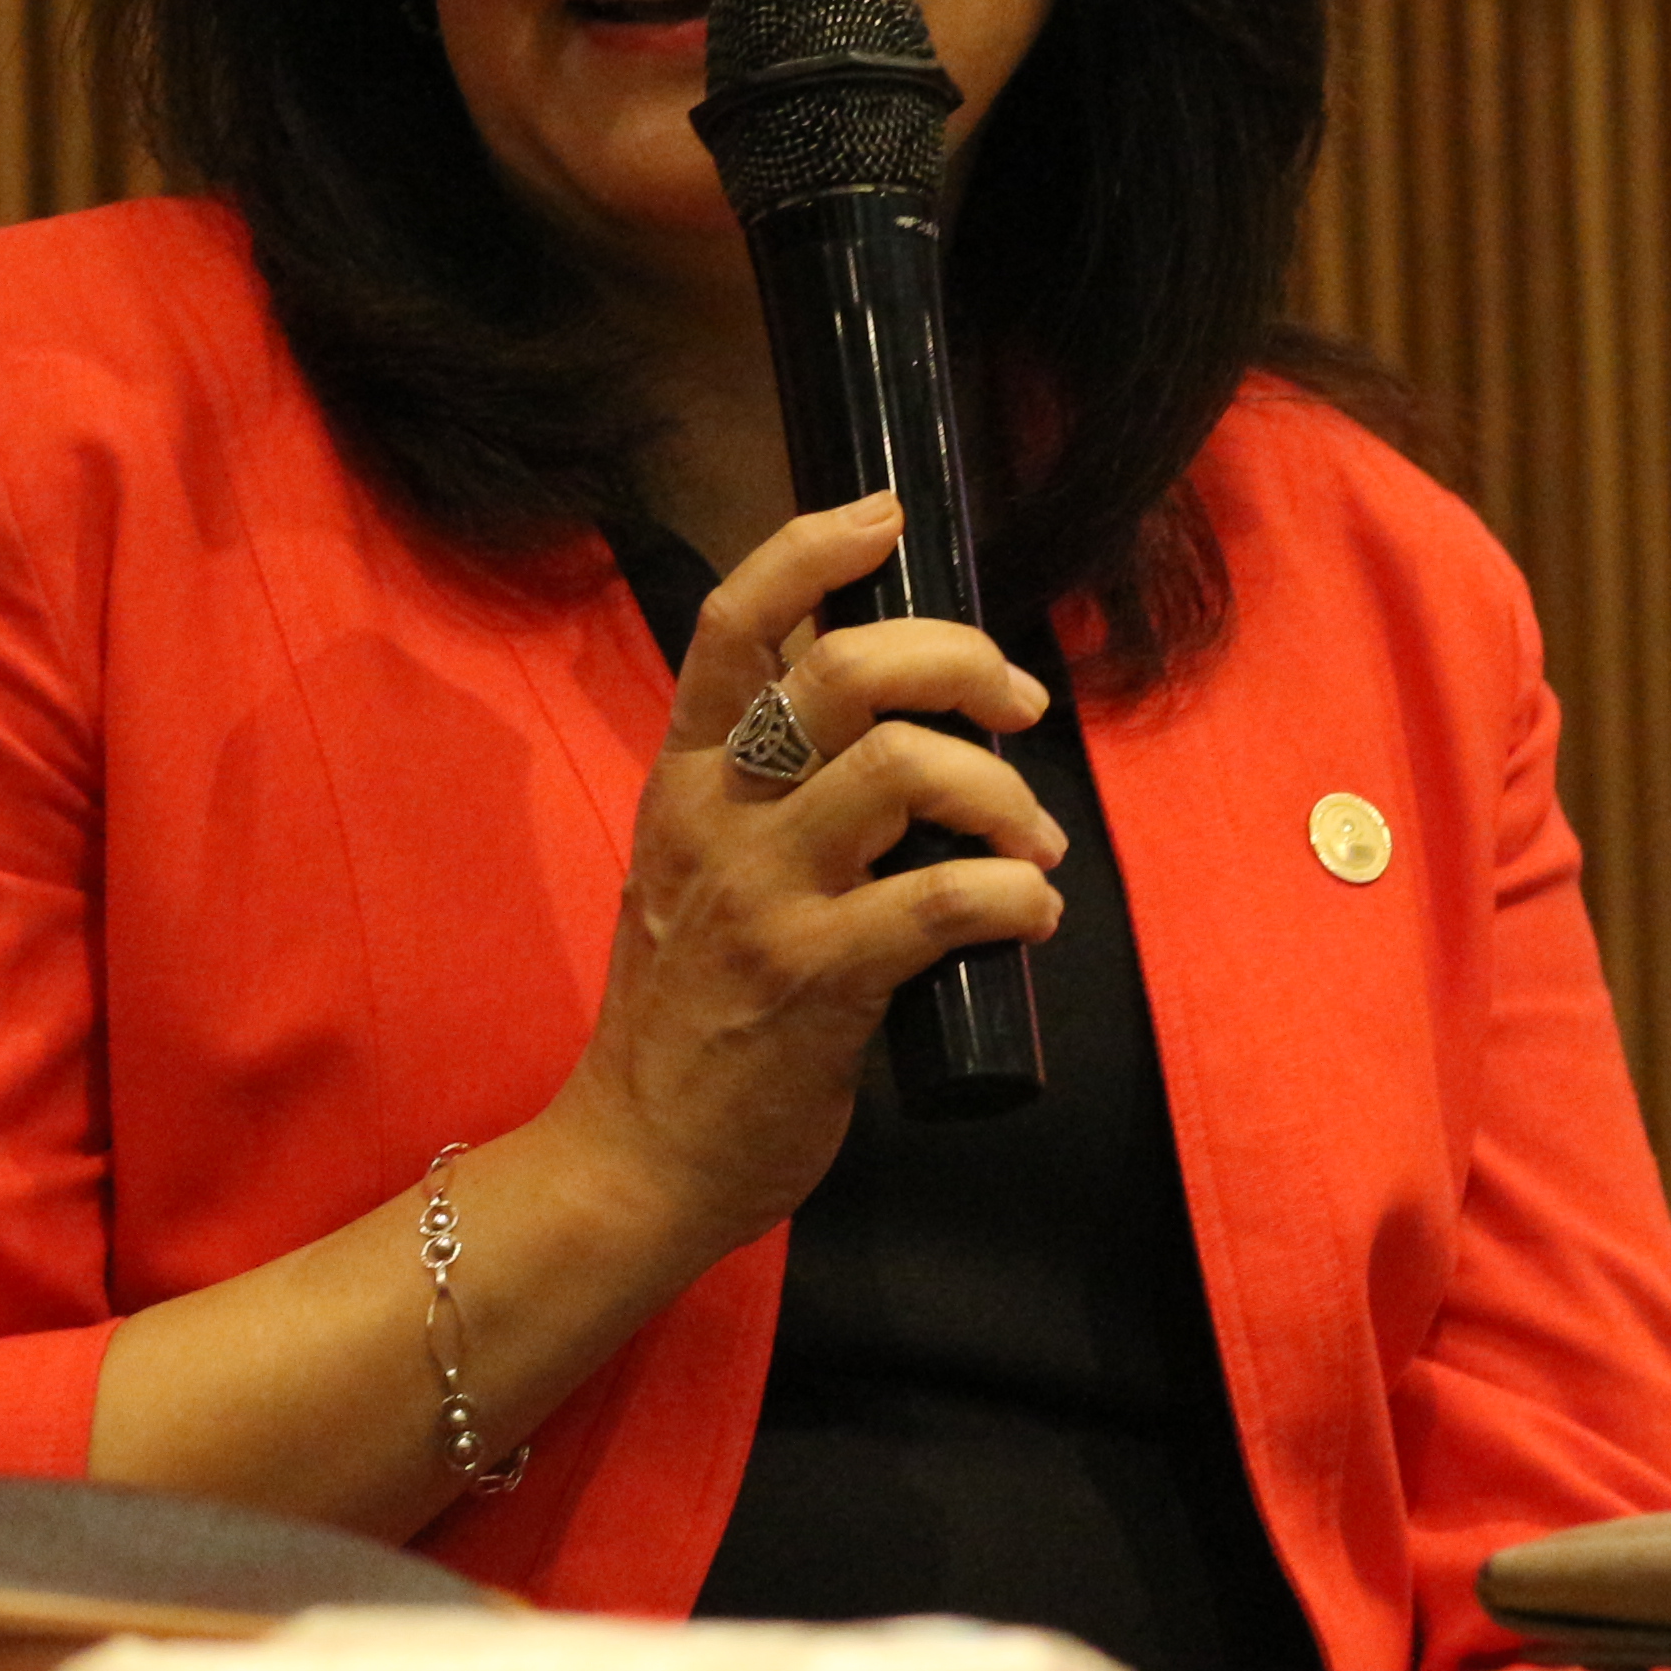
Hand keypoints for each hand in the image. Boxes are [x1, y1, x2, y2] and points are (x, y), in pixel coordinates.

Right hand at [539, 492, 1068, 1268]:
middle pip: (844, 673)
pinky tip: (1030, 913)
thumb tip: (866, 691)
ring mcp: (762, 896)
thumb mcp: (697, 864)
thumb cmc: (689, 1008)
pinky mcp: (815, 979)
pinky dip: (1013, 894)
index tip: (891, 516)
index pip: (736, 622)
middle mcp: (717, 816)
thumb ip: (762, 782)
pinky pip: (941, 901)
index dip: (814, 548)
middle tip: (1016, 706)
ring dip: (1001, 793)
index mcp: (686, 776)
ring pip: (903, 771)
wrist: (639, 1155)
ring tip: (1030, 841)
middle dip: (959, 663)